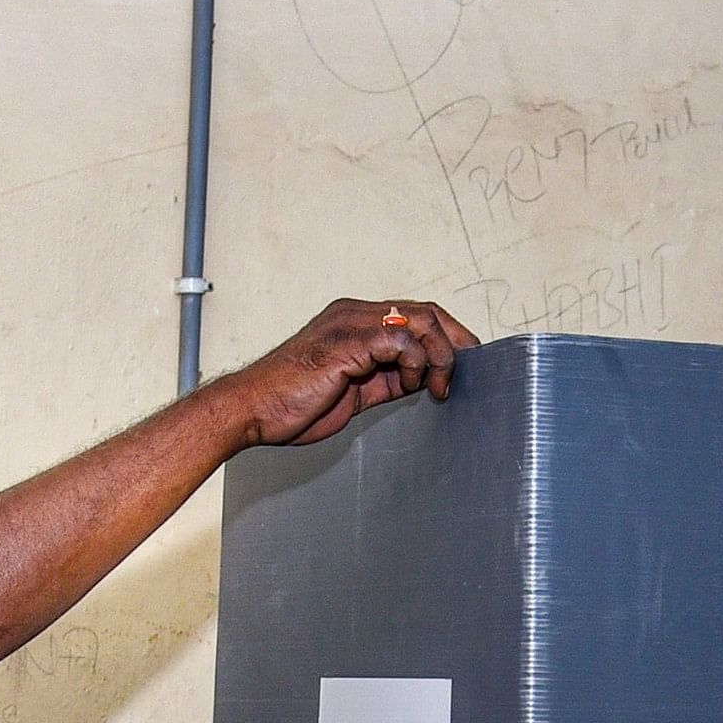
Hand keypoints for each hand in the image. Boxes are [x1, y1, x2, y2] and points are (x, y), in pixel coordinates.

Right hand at [217, 299, 483, 448]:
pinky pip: (401, 341)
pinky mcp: (348, 342)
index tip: (463, 365)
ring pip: (420, 322)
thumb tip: (422, 380)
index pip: (415, 316)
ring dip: (440, 355)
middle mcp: (355, 314)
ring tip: (439, 386)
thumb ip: (386, 379)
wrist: (253, 411)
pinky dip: (416, 362)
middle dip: (456, 341)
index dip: (447, 337)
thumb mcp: (354, 391)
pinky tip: (412, 385)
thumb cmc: (294, 405)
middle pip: (426, 312)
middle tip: (468, 371)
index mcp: (355, 321)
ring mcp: (351, 324)